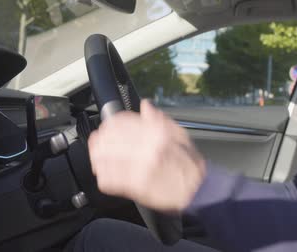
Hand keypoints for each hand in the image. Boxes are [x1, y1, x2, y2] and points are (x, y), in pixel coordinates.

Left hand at [88, 100, 205, 212]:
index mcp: (157, 132)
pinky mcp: (136, 186)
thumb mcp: (180, 134)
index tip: (107, 127)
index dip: (110, 124)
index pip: (121, 122)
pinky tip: (105, 173)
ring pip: (105, 159)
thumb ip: (160, 119)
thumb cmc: (190, 163)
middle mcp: (147, 147)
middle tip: (97, 143)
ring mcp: (140, 167)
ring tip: (98, 158)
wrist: (199, 189)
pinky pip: (109, 179)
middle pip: (108, 139)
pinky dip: (103, 176)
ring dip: (98, 158)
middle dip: (99, 141)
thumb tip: (145, 106)